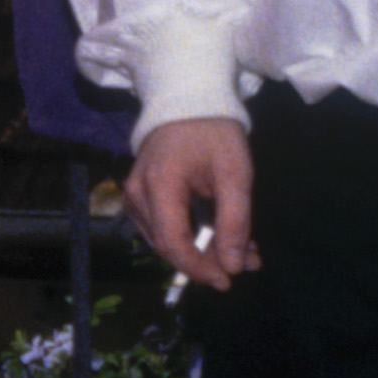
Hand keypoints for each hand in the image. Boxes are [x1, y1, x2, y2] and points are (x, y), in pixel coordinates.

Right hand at [124, 117, 258, 290]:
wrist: (187, 97)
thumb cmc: (213, 131)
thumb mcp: (235, 173)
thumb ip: (235, 221)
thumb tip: (235, 265)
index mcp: (159, 186)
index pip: (174, 244)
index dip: (200, 269)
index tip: (228, 280)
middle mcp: (137, 195)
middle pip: (167, 246)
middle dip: (206, 261)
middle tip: (243, 262)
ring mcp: (133, 195)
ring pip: (163, 240)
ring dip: (199, 251)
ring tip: (237, 249)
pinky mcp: (137, 194)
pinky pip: (159, 227)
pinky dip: (187, 236)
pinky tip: (215, 234)